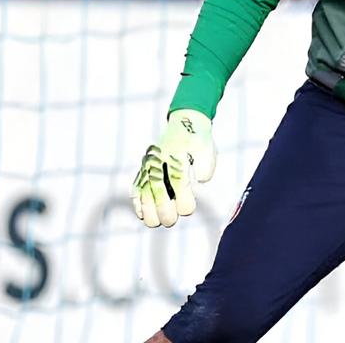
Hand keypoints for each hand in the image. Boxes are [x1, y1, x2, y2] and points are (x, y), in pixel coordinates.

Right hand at [131, 109, 216, 227]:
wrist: (186, 121)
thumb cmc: (198, 139)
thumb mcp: (208, 148)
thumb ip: (206, 164)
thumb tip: (202, 179)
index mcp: (177, 155)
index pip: (178, 182)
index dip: (183, 200)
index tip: (188, 210)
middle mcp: (160, 160)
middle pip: (158, 190)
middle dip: (164, 210)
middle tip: (170, 221)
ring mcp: (150, 164)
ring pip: (145, 190)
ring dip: (149, 209)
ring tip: (155, 222)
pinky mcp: (145, 166)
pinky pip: (137, 185)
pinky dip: (137, 200)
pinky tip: (141, 214)